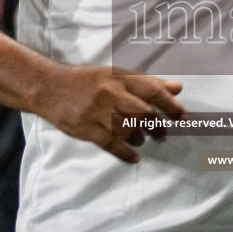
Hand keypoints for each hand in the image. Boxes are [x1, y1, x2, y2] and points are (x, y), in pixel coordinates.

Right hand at [33, 65, 185, 162]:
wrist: (48, 86)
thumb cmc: (86, 81)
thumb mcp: (116, 75)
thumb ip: (147, 82)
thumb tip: (178, 87)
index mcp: (119, 78)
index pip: (153, 90)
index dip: (171, 105)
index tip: (183, 117)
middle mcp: (111, 93)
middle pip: (144, 113)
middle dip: (158, 127)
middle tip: (163, 134)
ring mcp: (98, 112)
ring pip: (130, 130)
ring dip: (142, 138)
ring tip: (143, 139)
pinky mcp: (87, 129)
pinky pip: (112, 145)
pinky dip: (126, 153)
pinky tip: (134, 156)